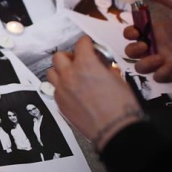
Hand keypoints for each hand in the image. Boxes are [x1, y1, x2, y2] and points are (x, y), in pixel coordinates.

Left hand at [48, 36, 142, 150]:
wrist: (114, 129)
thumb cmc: (120, 107)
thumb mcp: (118, 80)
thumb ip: (106, 69)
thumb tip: (103, 67)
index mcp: (86, 65)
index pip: (80, 44)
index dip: (86, 42)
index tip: (88, 44)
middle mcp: (69, 75)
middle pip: (59, 56)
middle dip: (69, 56)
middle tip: (78, 60)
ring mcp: (62, 89)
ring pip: (51, 72)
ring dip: (60, 70)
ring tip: (71, 75)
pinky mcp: (59, 103)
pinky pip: (55, 89)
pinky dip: (62, 86)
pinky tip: (72, 90)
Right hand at [124, 0, 171, 81]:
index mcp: (158, 30)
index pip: (134, 33)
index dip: (129, 33)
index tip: (135, 32)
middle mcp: (158, 46)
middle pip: (132, 51)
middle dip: (133, 50)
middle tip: (146, 46)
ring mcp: (164, 60)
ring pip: (141, 67)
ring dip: (145, 64)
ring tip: (160, 58)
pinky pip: (158, 77)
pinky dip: (161, 73)